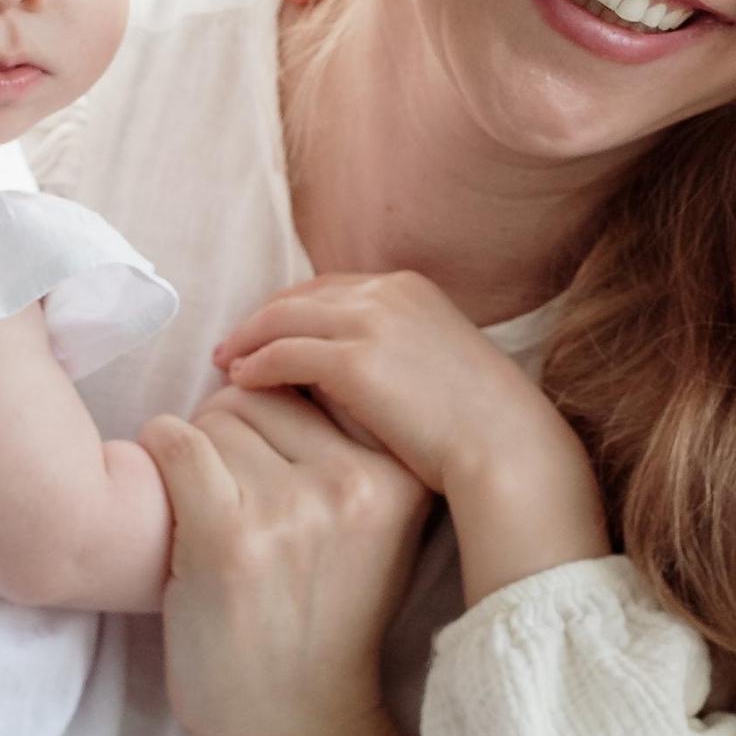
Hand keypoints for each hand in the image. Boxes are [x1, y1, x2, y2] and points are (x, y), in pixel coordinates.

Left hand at [142, 383, 431, 735]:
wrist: (296, 731)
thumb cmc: (322, 625)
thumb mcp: (374, 528)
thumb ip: (352, 447)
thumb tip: (294, 350)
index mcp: (403, 475)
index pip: (321, 382)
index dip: (282, 422)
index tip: (278, 478)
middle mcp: (358, 482)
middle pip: (261, 392)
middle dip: (234, 436)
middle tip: (239, 507)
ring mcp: (294, 508)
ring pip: (213, 416)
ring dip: (196, 461)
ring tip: (216, 523)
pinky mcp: (229, 534)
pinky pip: (172, 444)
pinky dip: (156, 467)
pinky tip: (177, 514)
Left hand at [216, 271, 560, 496]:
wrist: (508, 447)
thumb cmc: (482, 426)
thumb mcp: (440, 369)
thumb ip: (399, 355)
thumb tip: (357, 375)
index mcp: (410, 289)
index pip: (331, 288)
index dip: (292, 310)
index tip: (267, 333)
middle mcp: (388, 292)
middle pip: (300, 296)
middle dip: (261, 319)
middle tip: (232, 346)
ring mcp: (371, 322)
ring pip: (283, 319)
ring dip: (249, 340)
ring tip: (228, 366)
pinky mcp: (355, 361)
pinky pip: (285, 354)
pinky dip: (258, 366)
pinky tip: (242, 384)